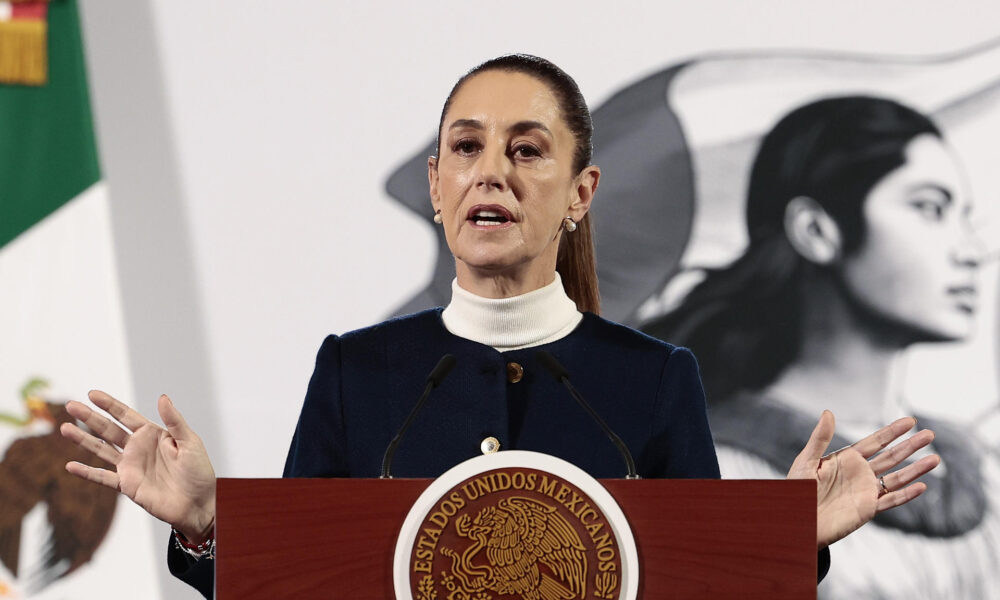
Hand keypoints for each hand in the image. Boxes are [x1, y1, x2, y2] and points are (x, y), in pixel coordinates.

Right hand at [60, 390, 216, 542]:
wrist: (198, 504)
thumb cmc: (199, 472)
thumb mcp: (190, 442)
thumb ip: (174, 421)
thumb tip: (162, 397)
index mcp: (153, 434)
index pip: (126, 415)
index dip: (110, 405)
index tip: (92, 394)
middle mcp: (138, 448)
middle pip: (109, 429)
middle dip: (89, 417)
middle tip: (70, 405)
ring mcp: (131, 466)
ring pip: (101, 450)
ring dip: (83, 440)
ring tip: (64, 428)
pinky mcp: (127, 485)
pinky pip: (103, 478)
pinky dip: (87, 473)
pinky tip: (70, 466)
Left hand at [787, 410, 939, 549]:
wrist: (795, 519)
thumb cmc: (795, 489)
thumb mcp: (807, 460)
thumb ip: (820, 438)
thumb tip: (828, 412)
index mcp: (846, 459)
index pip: (875, 442)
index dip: (892, 432)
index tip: (910, 421)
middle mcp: (860, 473)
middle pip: (891, 457)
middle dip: (910, 446)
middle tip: (930, 434)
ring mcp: (866, 491)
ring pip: (897, 478)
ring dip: (916, 469)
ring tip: (935, 459)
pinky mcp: (868, 509)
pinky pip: (891, 501)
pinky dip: (907, 495)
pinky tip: (922, 486)